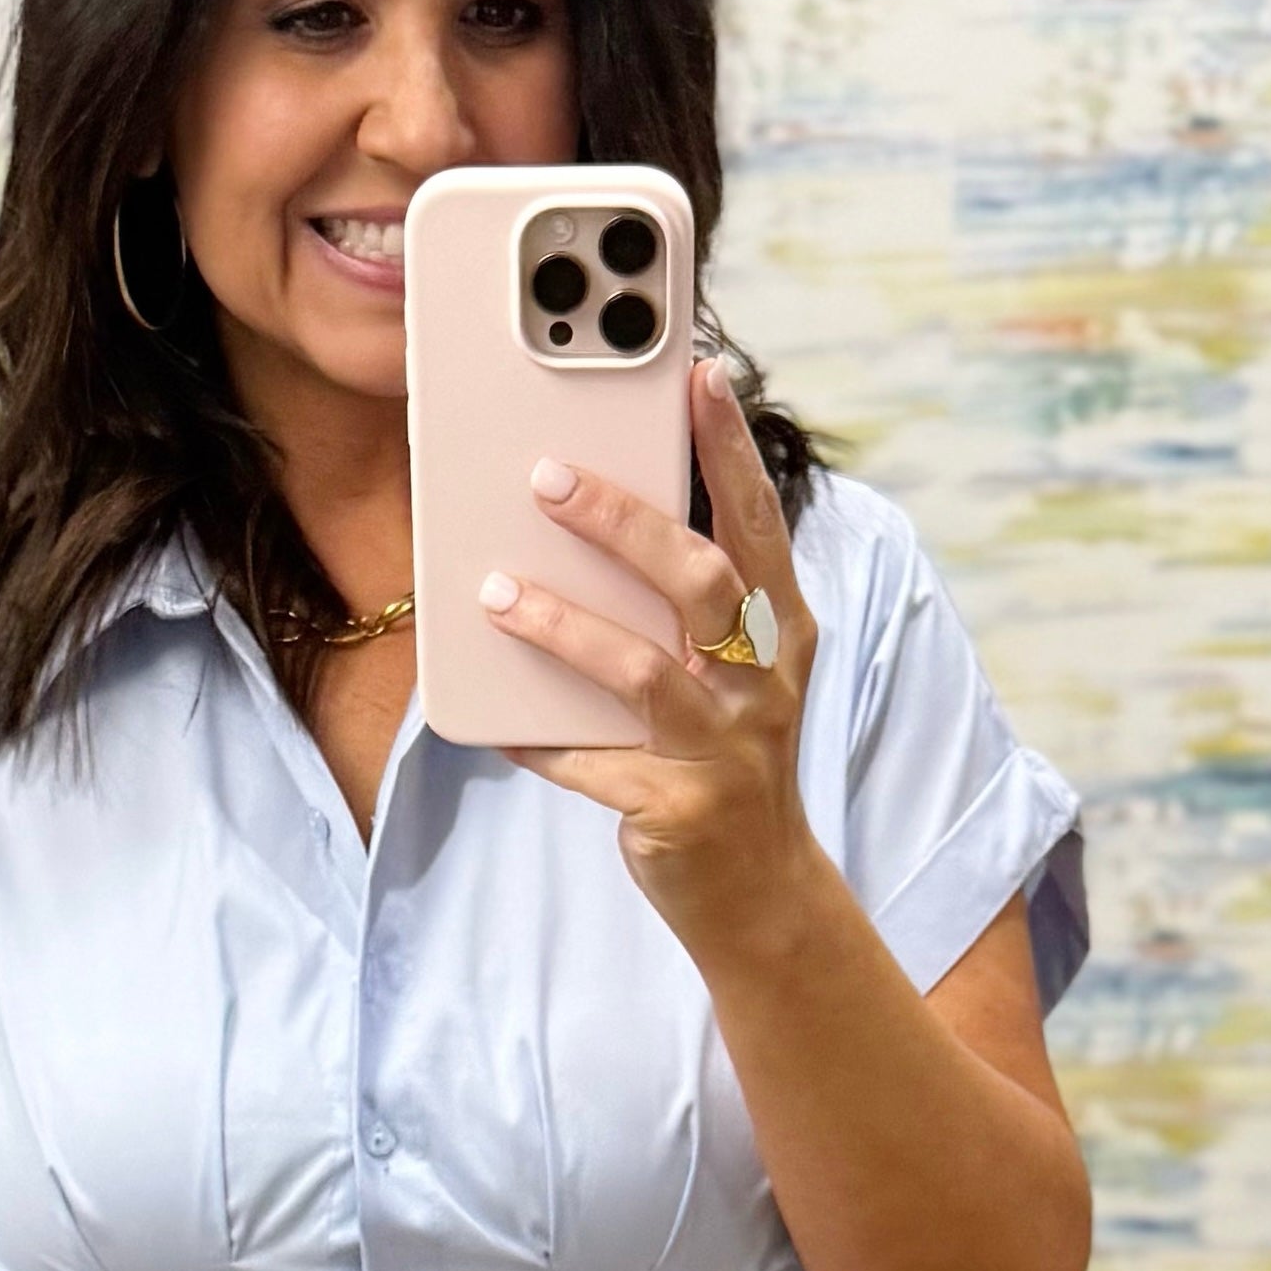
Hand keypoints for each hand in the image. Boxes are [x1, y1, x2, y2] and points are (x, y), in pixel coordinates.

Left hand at [479, 353, 824, 950]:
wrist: (758, 895)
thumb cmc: (725, 760)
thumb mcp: (727, 675)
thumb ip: (683, 611)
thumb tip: (583, 526)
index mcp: (778, 630)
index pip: (756, 522)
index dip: (730, 448)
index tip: (701, 375)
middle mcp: (762, 680)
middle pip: (698, 579)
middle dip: (623, 522)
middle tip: (548, 477)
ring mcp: (726, 746)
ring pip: (641, 670)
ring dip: (561, 625)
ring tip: (494, 594)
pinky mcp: (681, 808)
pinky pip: (593, 763)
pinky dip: (539, 741)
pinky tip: (492, 723)